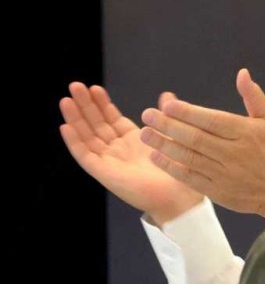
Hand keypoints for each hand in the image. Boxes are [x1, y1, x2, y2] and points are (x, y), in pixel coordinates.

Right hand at [59, 83, 203, 224]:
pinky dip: (74, 142)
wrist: (178, 198)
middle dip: (85, 105)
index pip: (111, 118)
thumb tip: (167, 95)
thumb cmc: (178, 173)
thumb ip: (164, 116)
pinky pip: (85, 156)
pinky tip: (66, 126)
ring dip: (75, 119)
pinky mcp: (104, 173)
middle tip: (75, 85)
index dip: (102, 103)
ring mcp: (109, 161)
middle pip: (96, 124)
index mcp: (133, 141)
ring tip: (66, 99)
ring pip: (86, 136)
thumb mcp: (171, 138)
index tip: (94, 88)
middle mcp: (118, 150)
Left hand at [139, 69, 264, 219]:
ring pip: (189, 157)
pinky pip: (189, 177)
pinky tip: (156, 157)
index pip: (211, 120)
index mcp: (245, 132)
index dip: (188, 113)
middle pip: (195, 138)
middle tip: (147, 115)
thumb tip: (242, 73)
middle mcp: (233, 152)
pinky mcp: (217, 190)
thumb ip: (253, 96)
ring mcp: (224, 173)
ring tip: (145, 134)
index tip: (168, 105)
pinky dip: (171, 167)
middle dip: (168, 126)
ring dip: (164, 145)